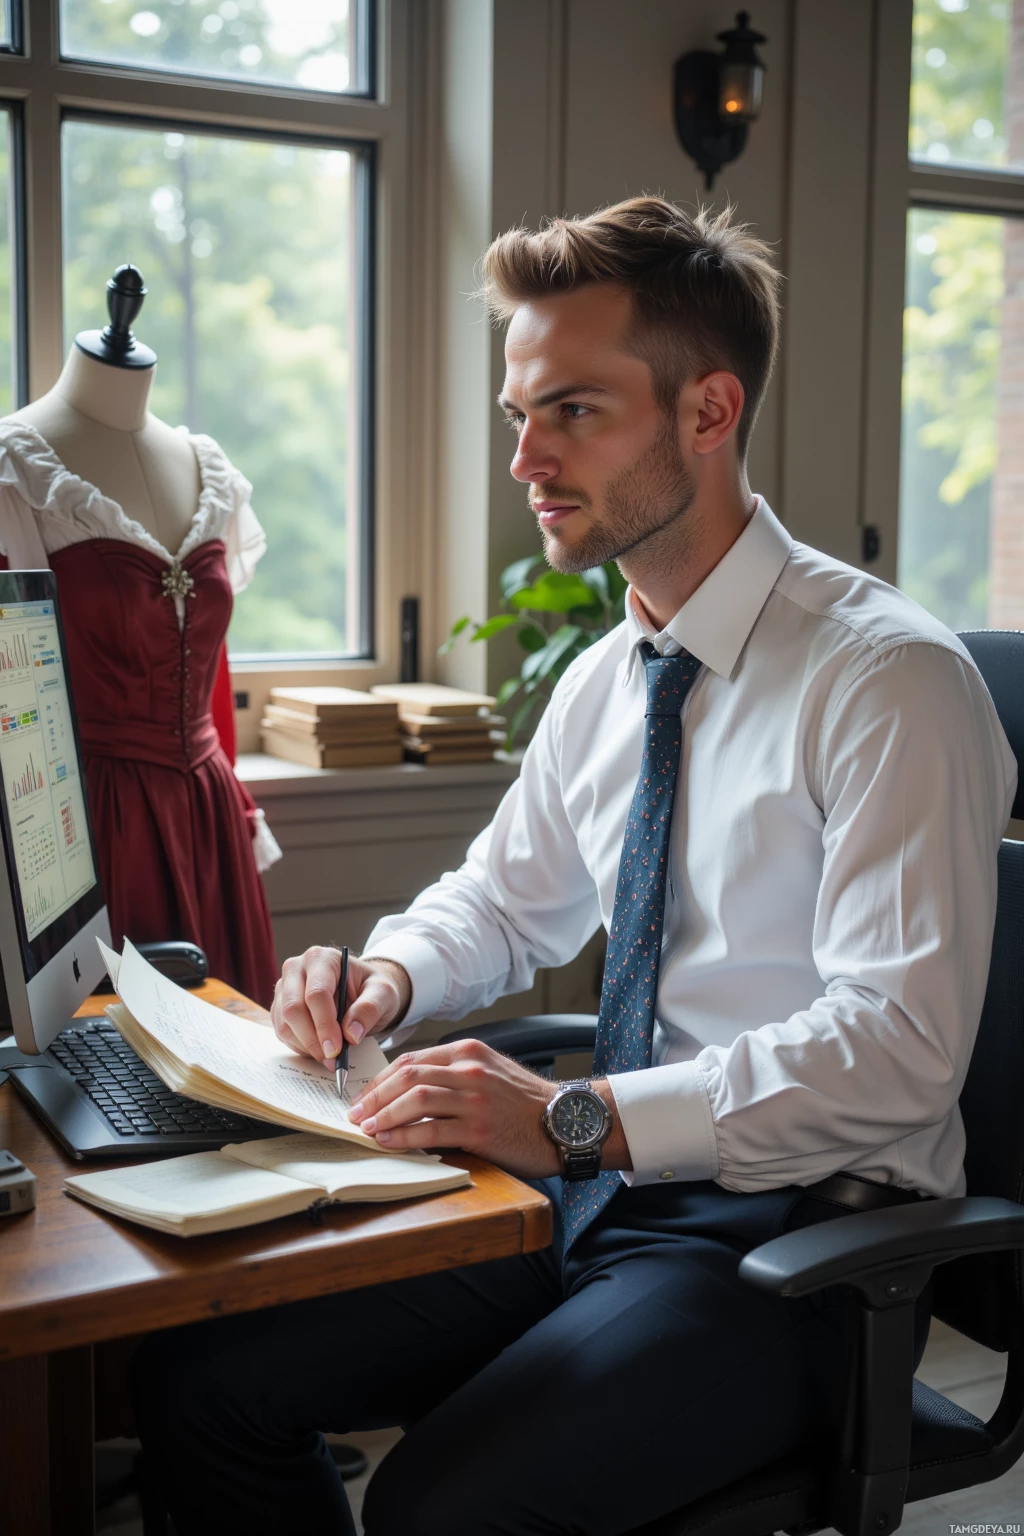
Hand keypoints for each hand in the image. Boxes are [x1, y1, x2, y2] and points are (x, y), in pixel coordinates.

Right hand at [272, 947, 411, 1067]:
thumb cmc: (371, 988)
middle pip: (294, 1009)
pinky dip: (300, 1047)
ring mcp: (284, 988)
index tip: (336, 1049)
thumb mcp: (383, 993)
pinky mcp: (280, 1007)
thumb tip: (351, 1034)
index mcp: (322, 958)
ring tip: (330, 1057)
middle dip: (313, 1039)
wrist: (362, 992)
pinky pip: (282, 1032)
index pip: (316, 994)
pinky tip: (320, 1050)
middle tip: (332, 1059)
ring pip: (284, 1024)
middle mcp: (297, 969)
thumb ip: (370, 1009)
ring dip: (306, 1046)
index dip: (325, 1024)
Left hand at [348, 1038, 563, 1177]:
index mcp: (468, 1051)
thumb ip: (454, 1073)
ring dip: (384, 1115)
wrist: (565, 1121)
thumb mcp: (490, 1071)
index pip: (412, 1059)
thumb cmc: (524, 1102)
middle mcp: (470, 1070)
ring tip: (366, 1128)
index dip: (381, 1079)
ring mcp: (475, 1099)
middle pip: (408, 1075)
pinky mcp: (480, 1129)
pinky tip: (388, 1142)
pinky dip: (404, 1136)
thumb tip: (409, 1090)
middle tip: (355, 1113)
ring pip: (416, 1099)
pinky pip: (432, 1131)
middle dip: (374, 1096)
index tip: (363, 1095)